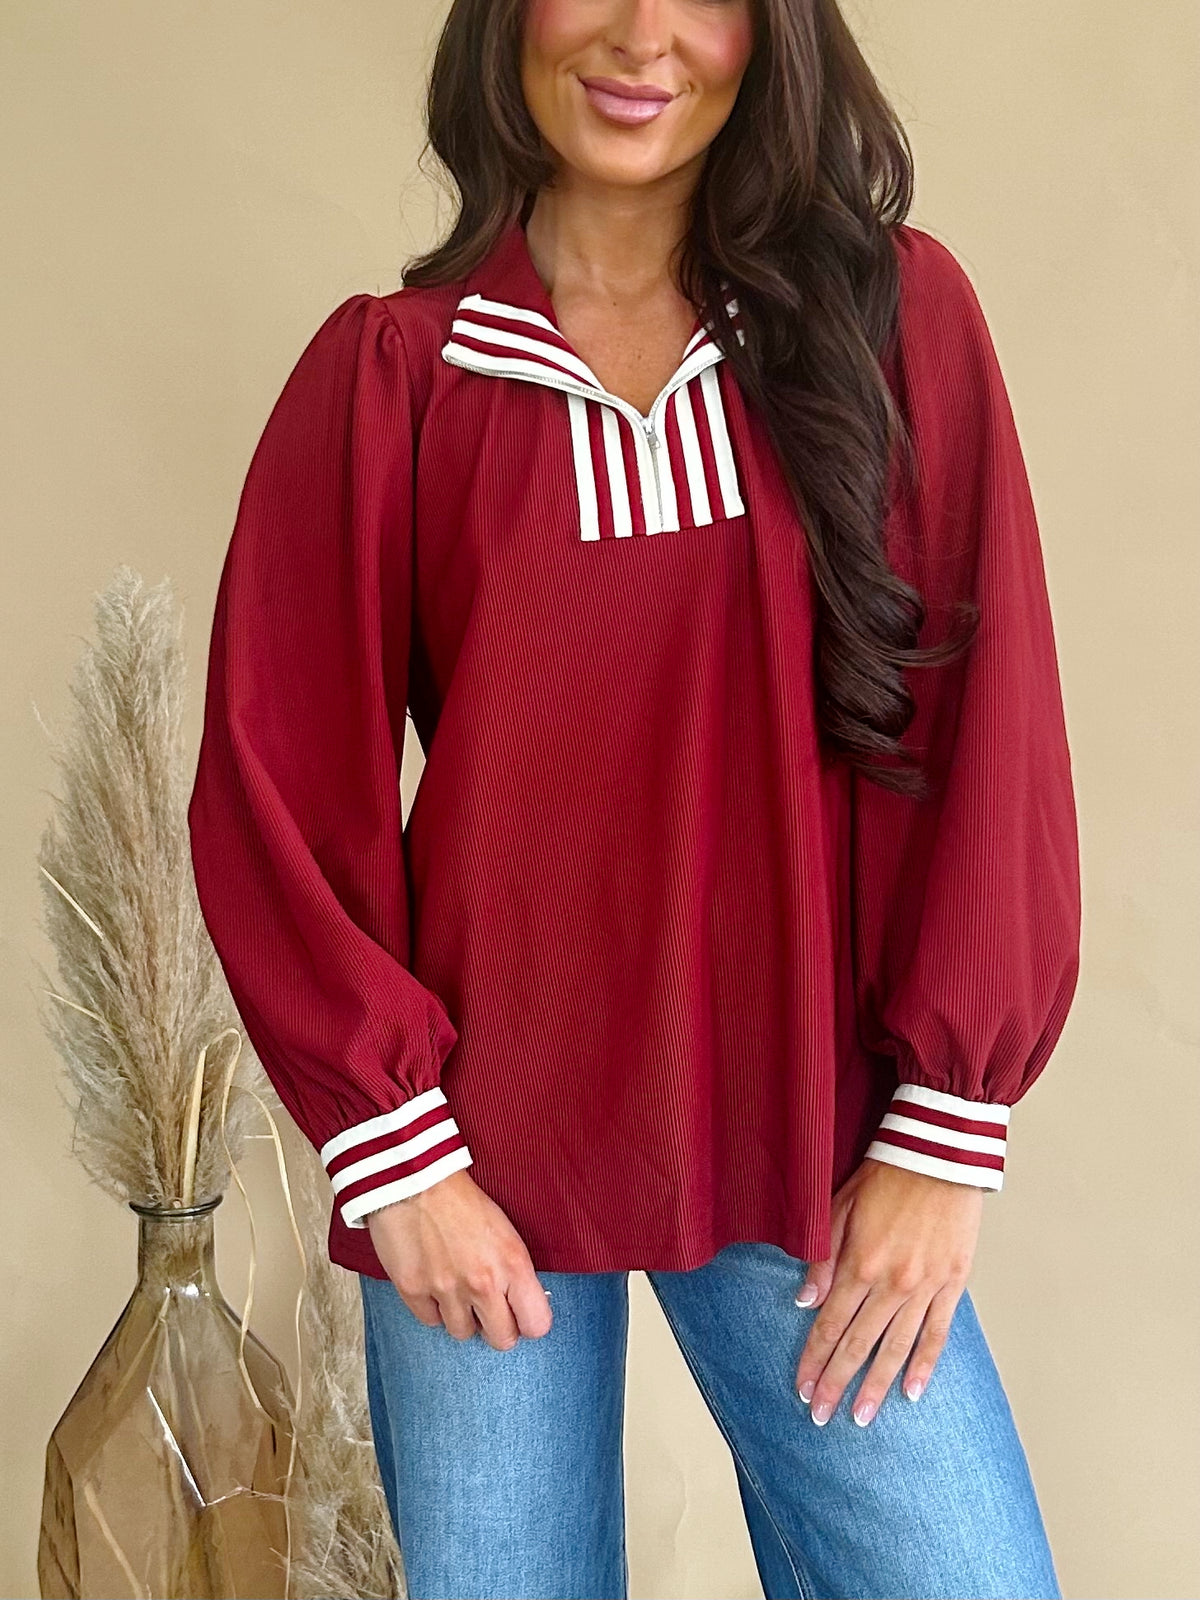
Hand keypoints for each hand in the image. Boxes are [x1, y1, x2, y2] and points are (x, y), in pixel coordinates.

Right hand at [365, 1168, 552, 1350]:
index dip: (528, 1320)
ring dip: (462, 1316)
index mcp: (512, 1263)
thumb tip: (520, 1304)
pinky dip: (433, 1308)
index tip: (520, 1312)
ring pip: (463, 1334)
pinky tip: (433, 1282)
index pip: (537, 1324)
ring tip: (456, 1287)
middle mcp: (483, 1283)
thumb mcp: (505, 1230)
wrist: (415, 1178)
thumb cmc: (461, 1199)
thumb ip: (515, 1271)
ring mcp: (446, 1290)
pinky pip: (430, 1321)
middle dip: (497, 1327)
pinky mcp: (413, 1290)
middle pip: (502, 1340)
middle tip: (489, 1308)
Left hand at [792, 1156, 982, 1425]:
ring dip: (877, 1386)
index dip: (814, 1359)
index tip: (801, 1388)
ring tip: (861, 1417)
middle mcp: (892, 1283)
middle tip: (821, 1416)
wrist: (941, 1156)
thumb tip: (803, 1301)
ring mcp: (925, 1287)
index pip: (830, 1324)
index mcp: (860, 1263)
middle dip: (837, 1382)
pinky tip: (912, 1393)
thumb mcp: (840, 1206)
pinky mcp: (953, 1284)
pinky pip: (937, 1334)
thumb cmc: (886, 1175)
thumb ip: (822, 1257)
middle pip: (859, 1345)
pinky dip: (924, 1365)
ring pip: (896, 1348)